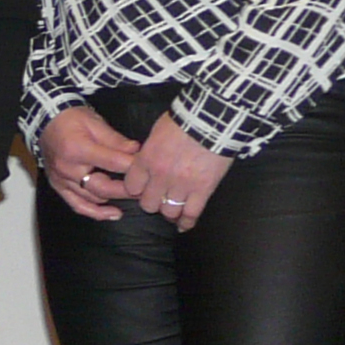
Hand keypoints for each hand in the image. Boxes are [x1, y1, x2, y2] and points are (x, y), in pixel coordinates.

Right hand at [40, 104, 141, 222]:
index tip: (149, 167)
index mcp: (78, 150)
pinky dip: (96, 212)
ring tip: (134, 197)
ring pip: (93, 199)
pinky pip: (78, 205)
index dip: (133, 166)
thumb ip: (116, 140)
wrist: (45, 121)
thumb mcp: (95, 123)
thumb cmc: (70, 119)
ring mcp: (62, 181)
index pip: (112, 163)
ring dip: (115, 199)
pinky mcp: (59, 187)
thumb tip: (137, 151)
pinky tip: (114, 214)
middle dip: (128, 189)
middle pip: (103, 187)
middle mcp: (68, 169)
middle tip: (146, 188)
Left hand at [129, 114, 234, 231]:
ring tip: (172, 209)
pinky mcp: (203, 189)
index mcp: (147, 159)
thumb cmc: (185, 119)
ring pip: (168, 211)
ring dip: (169, 211)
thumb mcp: (158, 132)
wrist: (213, 119)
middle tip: (159, 197)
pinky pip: (191, 213)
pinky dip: (186, 222)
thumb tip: (146, 161)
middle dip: (152, 201)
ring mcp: (182, 185)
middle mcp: (161, 176)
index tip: (142, 188)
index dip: (136, 189)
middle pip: (148, 203)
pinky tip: (183, 226)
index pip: (132, 186)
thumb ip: (150, 151)